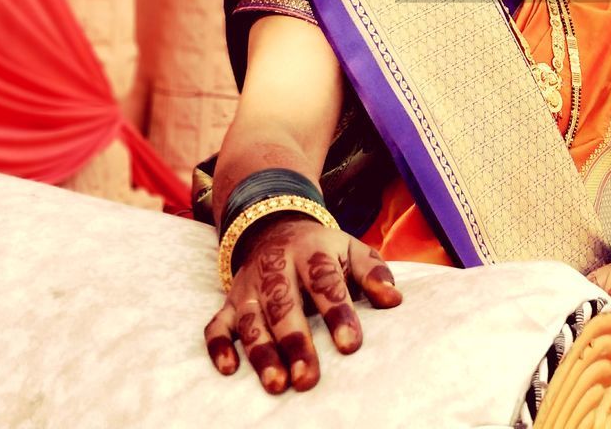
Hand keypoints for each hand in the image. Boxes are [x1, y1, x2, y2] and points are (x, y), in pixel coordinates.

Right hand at [203, 215, 401, 392]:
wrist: (275, 226)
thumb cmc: (323, 250)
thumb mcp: (351, 249)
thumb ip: (373, 272)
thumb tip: (394, 299)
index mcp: (311, 251)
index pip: (325, 282)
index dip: (338, 313)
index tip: (350, 345)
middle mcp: (275, 267)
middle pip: (284, 306)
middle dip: (296, 343)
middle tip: (307, 379)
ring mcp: (249, 286)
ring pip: (251, 321)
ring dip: (261, 353)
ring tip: (276, 384)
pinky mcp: (230, 303)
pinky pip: (217, 325)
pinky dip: (219, 346)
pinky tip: (229, 369)